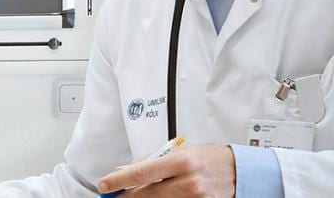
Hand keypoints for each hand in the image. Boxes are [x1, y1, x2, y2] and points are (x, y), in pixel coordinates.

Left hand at [96, 144, 235, 196]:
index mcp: (181, 161)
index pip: (142, 172)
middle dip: (125, 195)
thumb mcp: (179, 151)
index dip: (119, 180)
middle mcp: (188, 181)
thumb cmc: (208, 158)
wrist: (239, 170)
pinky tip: (154, 197)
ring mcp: (195, 197)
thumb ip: (151, 161)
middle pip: (146, 193)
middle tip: (113, 195)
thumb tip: (124, 171)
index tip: (105, 184)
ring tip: (133, 194)